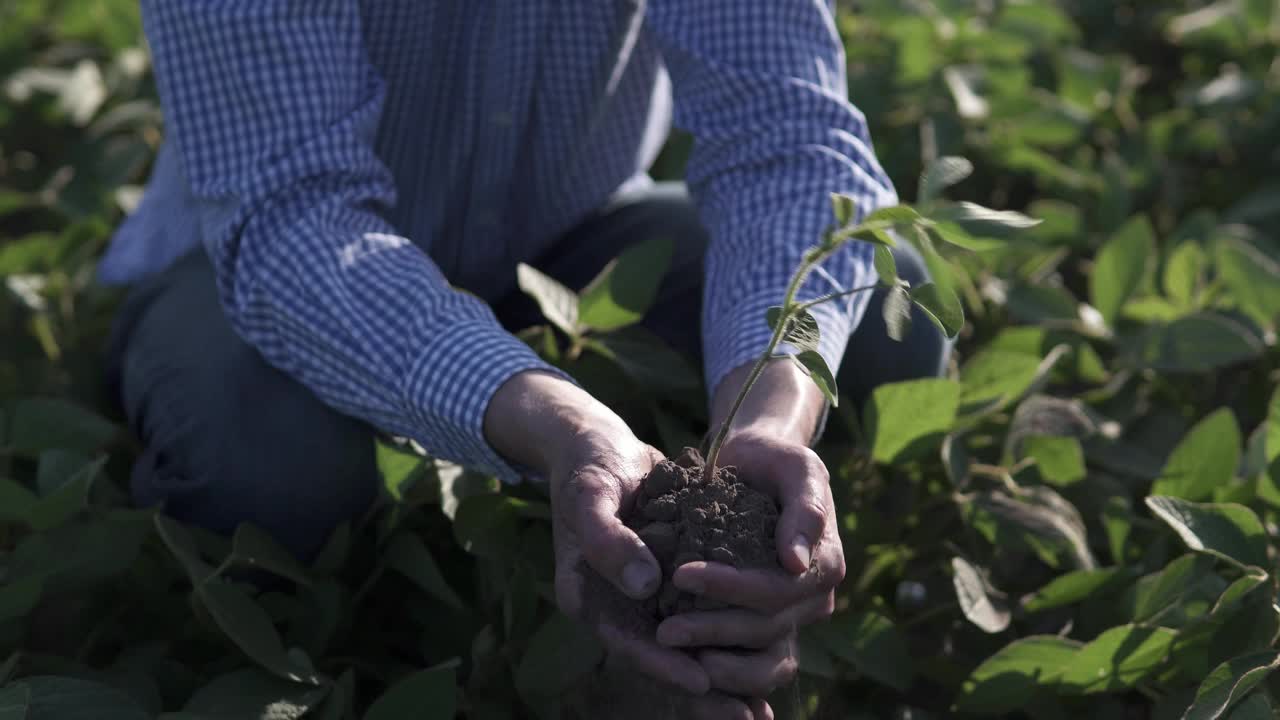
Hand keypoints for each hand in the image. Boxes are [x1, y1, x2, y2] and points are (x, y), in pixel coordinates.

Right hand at [487, 370, 762, 714]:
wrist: (599, 446)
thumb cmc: (591, 466)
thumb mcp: (592, 496)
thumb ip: (610, 540)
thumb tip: (645, 586)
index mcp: (586, 595)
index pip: (628, 641)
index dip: (665, 664)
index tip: (703, 679)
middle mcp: (614, 606)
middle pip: (659, 660)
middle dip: (701, 691)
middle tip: (745, 719)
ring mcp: (640, 598)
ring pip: (682, 649)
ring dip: (720, 677)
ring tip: (759, 711)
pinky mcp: (665, 585)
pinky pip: (695, 623)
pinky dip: (724, 642)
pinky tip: (764, 661)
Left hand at [657, 360, 845, 704]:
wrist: (756, 466)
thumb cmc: (775, 460)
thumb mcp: (796, 467)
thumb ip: (805, 509)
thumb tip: (796, 563)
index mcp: (824, 564)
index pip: (776, 591)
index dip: (730, 588)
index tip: (680, 575)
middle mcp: (812, 599)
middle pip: (765, 630)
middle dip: (713, 630)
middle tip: (664, 631)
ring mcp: (792, 619)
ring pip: (763, 660)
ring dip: (719, 662)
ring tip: (671, 649)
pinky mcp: (766, 628)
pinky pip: (752, 663)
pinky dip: (722, 668)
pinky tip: (684, 664)